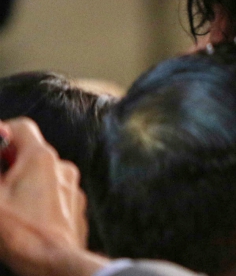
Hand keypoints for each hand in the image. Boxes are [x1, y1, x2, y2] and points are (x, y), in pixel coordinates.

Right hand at [0, 119, 106, 275]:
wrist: (55, 264)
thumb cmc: (22, 233)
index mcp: (41, 158)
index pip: (20, 127)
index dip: (0, 134)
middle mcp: (62, 167)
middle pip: (28, 153)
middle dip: (6, 166)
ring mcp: (71, 187)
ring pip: (40, 176)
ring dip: (20, 185)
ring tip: (6, 207)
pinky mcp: (75, 206)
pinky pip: (51, 194)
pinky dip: (35, 200)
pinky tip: (23, 219)